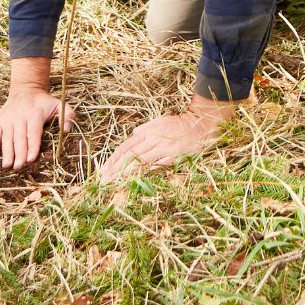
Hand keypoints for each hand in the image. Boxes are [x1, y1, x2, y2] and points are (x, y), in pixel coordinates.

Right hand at [0, 64, 75, 169]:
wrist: (25, 90)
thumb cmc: (44, 102)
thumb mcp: (59, 104)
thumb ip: (67, 115)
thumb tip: (66, 130)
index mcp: (35, 114)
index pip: (33, 133)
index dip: (32, 147)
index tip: (31, 159)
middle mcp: (20, 116)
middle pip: (19, 138)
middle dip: (19, 154)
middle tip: (19, 167)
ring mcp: (8, 118)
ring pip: (7, 138)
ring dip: (7, 152)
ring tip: (7, 165)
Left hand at [99, 95, 236, 179]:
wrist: (201, 125)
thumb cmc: (181, 124)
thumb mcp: (161, 121)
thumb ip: (146, 129)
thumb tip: (134, 133)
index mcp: (148, 132)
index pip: (125, 147)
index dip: (113, 159)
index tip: (103, 171)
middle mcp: (153, 139)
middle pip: (129, 155)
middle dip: (114, 169)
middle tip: (103, 181)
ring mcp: (163, 148)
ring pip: (139, 162)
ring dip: (125, 174)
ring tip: (113, 183)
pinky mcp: (173, 156)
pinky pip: (155, 167)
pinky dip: (143, 174)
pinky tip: (135, 182)